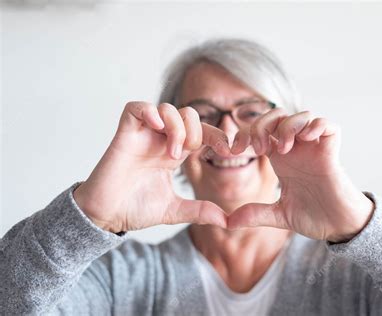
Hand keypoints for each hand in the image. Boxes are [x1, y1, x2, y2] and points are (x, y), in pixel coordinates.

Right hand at [73, 102, 230, 232]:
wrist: (106, 216)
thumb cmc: (134, 209)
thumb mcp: (174, 210)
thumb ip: (200, 211)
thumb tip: (226, 220)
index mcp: (174, 153)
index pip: (202, 133)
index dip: (218, 136)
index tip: (229, 151)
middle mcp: (160, 141)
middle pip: (188, 114)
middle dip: (197, 130)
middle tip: (190, 153)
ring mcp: (143, 135)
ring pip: (167, 108)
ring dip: (176, 127)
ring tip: (172, 153)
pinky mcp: (124, 134)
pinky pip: (136, 107)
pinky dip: (150, 112)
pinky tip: (157, 128)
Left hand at [228, 109, 374, 242]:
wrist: (339, 227)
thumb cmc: (314, 216)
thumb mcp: (279, 215)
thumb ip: (256, 214)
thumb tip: (229, 221)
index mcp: (280, 159)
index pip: (260, 132)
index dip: (244, 134)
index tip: (233, 151)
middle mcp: (296, 148)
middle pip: (277, 116)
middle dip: (262, 124)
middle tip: (258, 147)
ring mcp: (314, 148)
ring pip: (301, 116)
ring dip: (288, 126)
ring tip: (283, 148)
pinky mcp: (332, 151)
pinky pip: (328, 125)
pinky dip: (316, 125)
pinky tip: (307, 138)